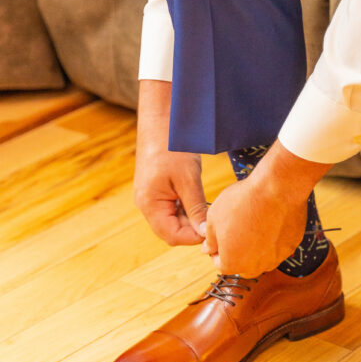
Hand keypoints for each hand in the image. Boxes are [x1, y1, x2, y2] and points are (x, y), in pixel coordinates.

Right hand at [134, 80, 206, 246]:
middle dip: (193, 230)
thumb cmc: (173, 149)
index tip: (212, 230)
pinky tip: (200, 201)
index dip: (193, 238)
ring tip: (208, 209)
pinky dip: (186, 209)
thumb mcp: (188, 179)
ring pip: (172, 221)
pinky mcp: (157, 191)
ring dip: (190, 220)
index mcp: (149, 204)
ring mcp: (150, 198)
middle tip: (213, 221)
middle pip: (171, 231)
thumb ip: (195, 208)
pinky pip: (171, 209)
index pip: (172, 236)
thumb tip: (204, 232)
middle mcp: (146, 205)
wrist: (161, 123)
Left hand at [201, 175, 307, 275]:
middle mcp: (256, 266)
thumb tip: (208, 248)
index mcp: (232, 263)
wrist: (277, 189)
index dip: (217, 248)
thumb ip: (210, 238)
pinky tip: (271, 220)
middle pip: (242, 264)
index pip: (220, 263)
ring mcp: (276, 258)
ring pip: (262, 257)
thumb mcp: (214, 217)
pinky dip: (274, 238)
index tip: (220, 234)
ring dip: (257, 247)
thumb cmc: (243, 202)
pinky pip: (278, 247)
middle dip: (237, 251)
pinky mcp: (291, 246)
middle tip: (237, 229)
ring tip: (255, 222)